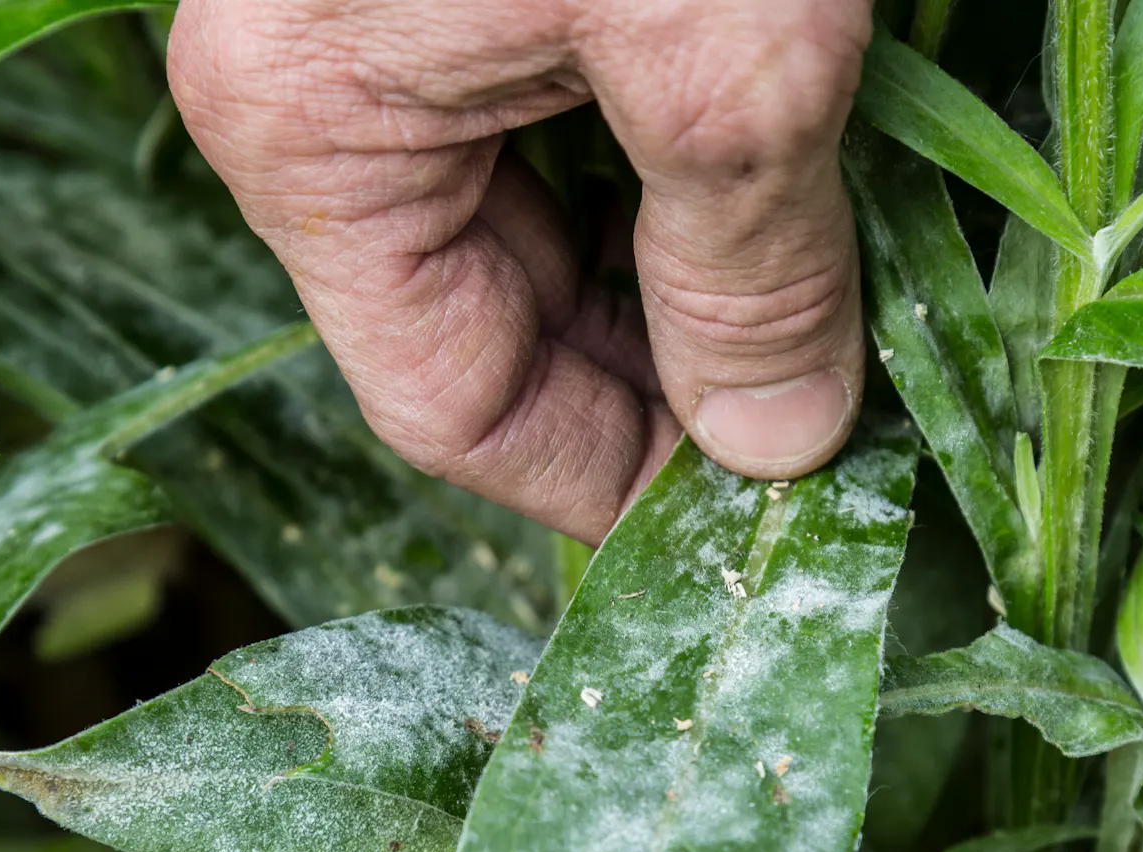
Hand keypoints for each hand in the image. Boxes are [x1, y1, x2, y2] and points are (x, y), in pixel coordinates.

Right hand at [168, 0, 871, 543]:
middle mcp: (325, 90)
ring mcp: (394, 22)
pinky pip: (570, 123)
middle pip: (498, 322)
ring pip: (547, 226)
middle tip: (820, 418)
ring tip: (830, 306)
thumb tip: (780, 448)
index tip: (759, 512)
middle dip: (666, 382)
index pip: (453, 401)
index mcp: (311, 130)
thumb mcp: (724, 50)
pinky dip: (680, 172)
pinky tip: (788, 189)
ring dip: (685, 279)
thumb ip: (743, 267)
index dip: (611, 479)